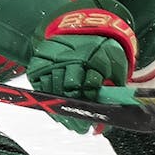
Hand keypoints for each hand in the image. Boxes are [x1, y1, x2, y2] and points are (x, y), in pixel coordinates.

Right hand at [26, 0, 137, 132]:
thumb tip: (109, 119)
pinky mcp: (39, 61)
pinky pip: (39, 84)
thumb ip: (115, 90)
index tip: (92, 125)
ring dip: (59, 109)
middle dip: (74, 114)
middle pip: (68, 91)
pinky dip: (46, 98)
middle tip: (80, 128)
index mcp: (92, 59)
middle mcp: (70, 59)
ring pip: (51, 90)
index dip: (90, 108)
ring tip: (68, 123)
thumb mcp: (116, 65)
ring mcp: (52, 60)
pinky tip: (55, 109)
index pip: (89, 89)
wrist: (82, 25)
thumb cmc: (103, 48)